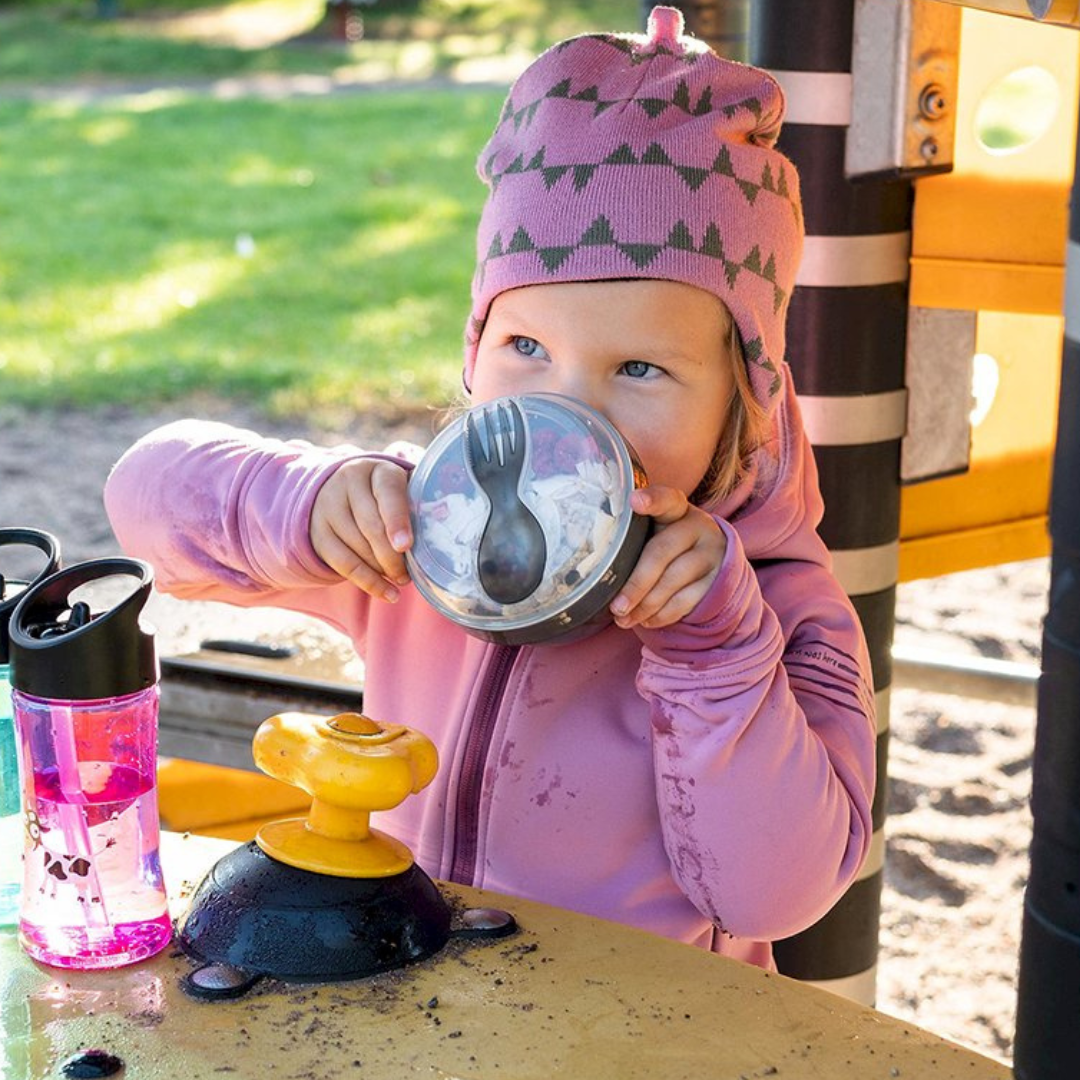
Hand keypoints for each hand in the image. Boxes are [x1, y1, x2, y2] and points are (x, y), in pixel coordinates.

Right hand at [310, 459, 412, 602]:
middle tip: (409, 573)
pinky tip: (388, 594)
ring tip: (402, 579)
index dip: (397, 520)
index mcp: (377, 470)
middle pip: (371, 526)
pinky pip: (344, 564)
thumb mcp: (401, 487)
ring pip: (357, 546)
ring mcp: (329, 507)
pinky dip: (369, 582)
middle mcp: (348, 483)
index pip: (388, 494)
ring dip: (382, 569)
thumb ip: (422, 500)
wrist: (335, 490)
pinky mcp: (318, 532)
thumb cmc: (385, 495)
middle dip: (392, 556)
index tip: (406, 545)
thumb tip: (449, 522)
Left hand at [608, 485, 727, 629]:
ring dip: (645, 605)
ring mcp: (712, 553)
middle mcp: (698, 526)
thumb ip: (634, 535)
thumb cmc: (669, 543)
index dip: (651, 500)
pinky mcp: (718, 581)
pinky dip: (662, 615)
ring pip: (673, 582)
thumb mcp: (657, 530)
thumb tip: (597, 566)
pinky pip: (686, 602)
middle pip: (661, 553)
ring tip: (624, 618)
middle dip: (636, 584)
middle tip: (616, 606)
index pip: (665, 499)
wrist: (714, 558)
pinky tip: (645, 620)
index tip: (635, 501)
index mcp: (677, 508)